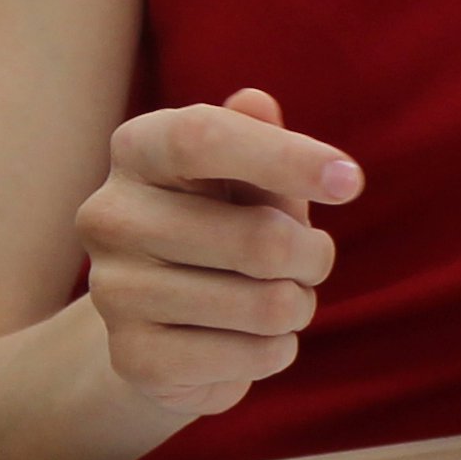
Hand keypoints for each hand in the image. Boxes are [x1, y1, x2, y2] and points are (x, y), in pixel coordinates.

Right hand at [76, 89, 362, 417]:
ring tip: (281, 302)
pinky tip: (252, 341)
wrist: (163, 326)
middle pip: (258, 239)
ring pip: (264, 305)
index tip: (351, 182)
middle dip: (313, 256)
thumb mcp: (248, 179)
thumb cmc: (222, 227)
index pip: (202, 137)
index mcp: (135, 150)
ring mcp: (113, 290)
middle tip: (311, 260)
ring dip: (297, 307)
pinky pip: (250, 356)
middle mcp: (110, 215)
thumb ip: (260, 141)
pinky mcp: (134, 357)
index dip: (285, 156)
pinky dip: (276, 351)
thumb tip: (257, 103)